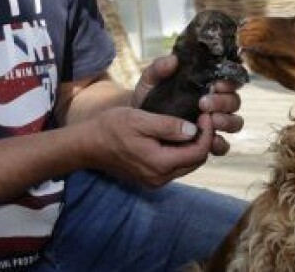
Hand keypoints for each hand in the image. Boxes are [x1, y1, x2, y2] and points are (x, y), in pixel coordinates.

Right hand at [85, 106, 214, 187]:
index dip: (207, 132)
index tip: (205, 114)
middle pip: (196, 161)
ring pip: (186, 165)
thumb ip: (168, 126)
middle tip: (202, 118)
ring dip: (192, 146)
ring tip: (192, 124)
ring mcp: (154, 180)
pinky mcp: (149, 178)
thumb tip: (193, 129)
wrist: (87, 145)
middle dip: (203, 140)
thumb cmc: (111, 127)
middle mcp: (160, 178)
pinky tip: (177, 135)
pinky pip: (174, 166)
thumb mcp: (140, 119)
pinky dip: (180, 152)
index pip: (198, 152)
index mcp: (159, 163)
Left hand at [131, 54, 244, 156]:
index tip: (215, 84)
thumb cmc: (149, 98)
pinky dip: (220, 144)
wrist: (138, 126)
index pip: (230, 80)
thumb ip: (159, 68)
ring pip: (235, 122)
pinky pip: (224, 146)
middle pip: (234, 101)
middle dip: (223, 102)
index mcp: (208, 84)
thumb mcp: (150, 81)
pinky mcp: (208, 143)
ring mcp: (214, 124)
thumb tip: (173, 60)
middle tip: (204, 103)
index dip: (229, 82)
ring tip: (209, 121)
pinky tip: (209, 142)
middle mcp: (217, 104)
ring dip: (226, 121)